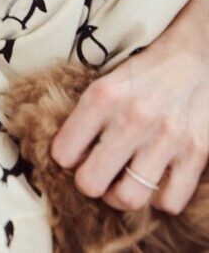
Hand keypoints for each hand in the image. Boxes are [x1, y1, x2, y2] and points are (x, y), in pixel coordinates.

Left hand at [52, 0, 208, 213]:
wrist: (195, 57)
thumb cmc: (143, 73)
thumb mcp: (105, 82)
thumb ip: (86, 116)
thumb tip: (65, 157)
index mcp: (103, 97)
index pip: (63, 152)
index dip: (65, 159)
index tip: (74, 154)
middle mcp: (133, 118)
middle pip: (91, 182)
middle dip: (88, 183)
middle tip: (95, 174)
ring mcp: (167, 138)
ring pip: (128, 198)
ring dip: (120, 196)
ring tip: (121, 182)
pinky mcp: (197, 153)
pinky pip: (169, 202)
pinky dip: (160, 199)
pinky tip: (155, 181)